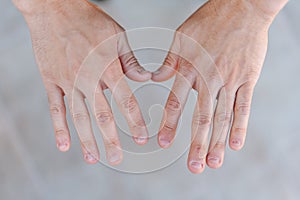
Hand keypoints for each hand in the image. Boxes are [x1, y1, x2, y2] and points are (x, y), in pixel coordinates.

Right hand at [16, 0, 150, 164]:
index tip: (141, 138)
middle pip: (102, 115)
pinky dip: (59, 128)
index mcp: (108, 67)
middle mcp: (89, 78)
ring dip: (87, 140)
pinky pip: (55, 108)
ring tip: (94, 159)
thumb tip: (146, 79)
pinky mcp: (52, 80)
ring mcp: (68, 81)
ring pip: (79, 117)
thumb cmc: (89, 20)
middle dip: (111, 139)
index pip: (126, 102)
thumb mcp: (118, 36)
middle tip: (118, 158)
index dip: (135, 122)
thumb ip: (131, 62)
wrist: (56, 9)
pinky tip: (64, 145)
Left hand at [152, 0, 279, 172]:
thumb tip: (154, 78)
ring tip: (214, 163)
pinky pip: (244, 105)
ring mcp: (229, 79)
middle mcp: (208, 77)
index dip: (169, 123)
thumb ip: (169, 61)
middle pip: (202, 117)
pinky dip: (241, 125)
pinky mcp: (247, 78)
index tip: (162, 142)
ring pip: (223, 116)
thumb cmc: (209, 21)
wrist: (241, 7)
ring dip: (218, 142)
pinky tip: (236, 143)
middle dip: (196, 144)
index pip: (176, 101)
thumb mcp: (181, 37)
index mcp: (189, 68)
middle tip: (193, 167)